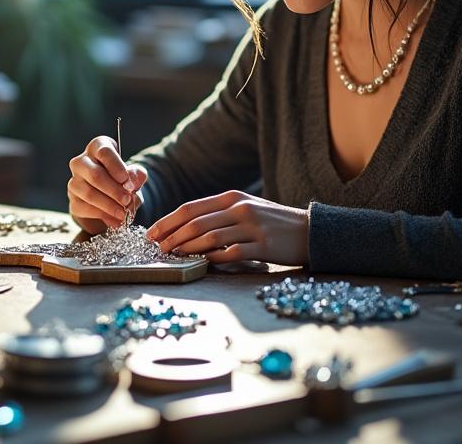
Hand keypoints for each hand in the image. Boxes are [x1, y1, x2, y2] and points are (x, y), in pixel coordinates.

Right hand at [68, 136, 147, 233]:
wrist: (110, 197)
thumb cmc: (121, 180)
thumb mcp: (133, 175)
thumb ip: (136, 175)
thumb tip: (131, 180)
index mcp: (96, 147)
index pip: (104, 152)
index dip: (117, 167)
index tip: (128, 182)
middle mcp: (81, 162)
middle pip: (95, 174)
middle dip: (114, 190)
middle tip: (127, 200)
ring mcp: (74, 181)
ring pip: (89, 193)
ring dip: (108, 205)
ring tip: (123, 213)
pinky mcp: (73, 201)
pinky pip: (85, 208)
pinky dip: (102, 216)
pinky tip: (115, 220)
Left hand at [146, 190, 308, 265]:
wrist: (310, 231)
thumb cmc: (272, 222)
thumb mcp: (245, 209)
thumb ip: (218, 214)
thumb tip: (184, 227)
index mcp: (232, 197)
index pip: (190, 208)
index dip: (167, 221)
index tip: (151, 233)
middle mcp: (239, 209)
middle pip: (195, 222)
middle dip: (171, 236)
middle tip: (156, 249)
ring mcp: (251, 227)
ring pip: (209, 238)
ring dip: (186, 249)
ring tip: (172, 258)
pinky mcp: (262, 246)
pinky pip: (230, 254)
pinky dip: (212, 259)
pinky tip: (201, 263)